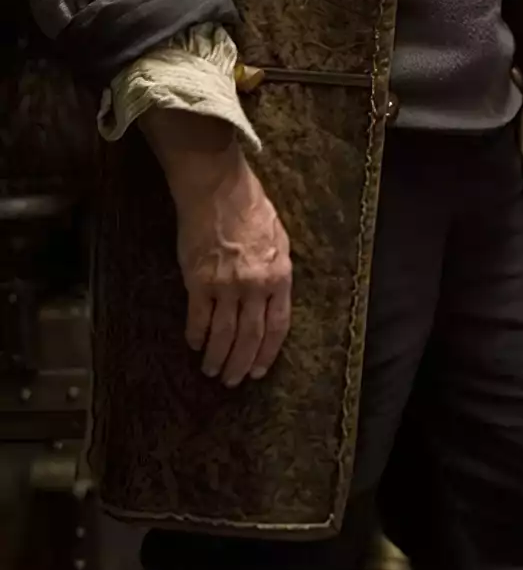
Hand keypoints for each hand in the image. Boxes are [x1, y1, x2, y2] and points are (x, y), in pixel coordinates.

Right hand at [139, 110, 292, 385]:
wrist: (218, 189)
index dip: (268, 351)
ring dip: (217, 357)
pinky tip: (195, 345)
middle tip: (233, 380)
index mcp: (280, 275)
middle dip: (241, 363)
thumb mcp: (279, 239)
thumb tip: (272, 300)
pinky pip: (198, 318)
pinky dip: (196, 336)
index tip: (260, 370)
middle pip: (250, 336)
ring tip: (212, 371)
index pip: (278, 325)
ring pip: (223, 334)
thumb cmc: (251, 210)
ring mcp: (226, 284)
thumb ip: (277, 272)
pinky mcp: (198, 280)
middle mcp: (255, 284)